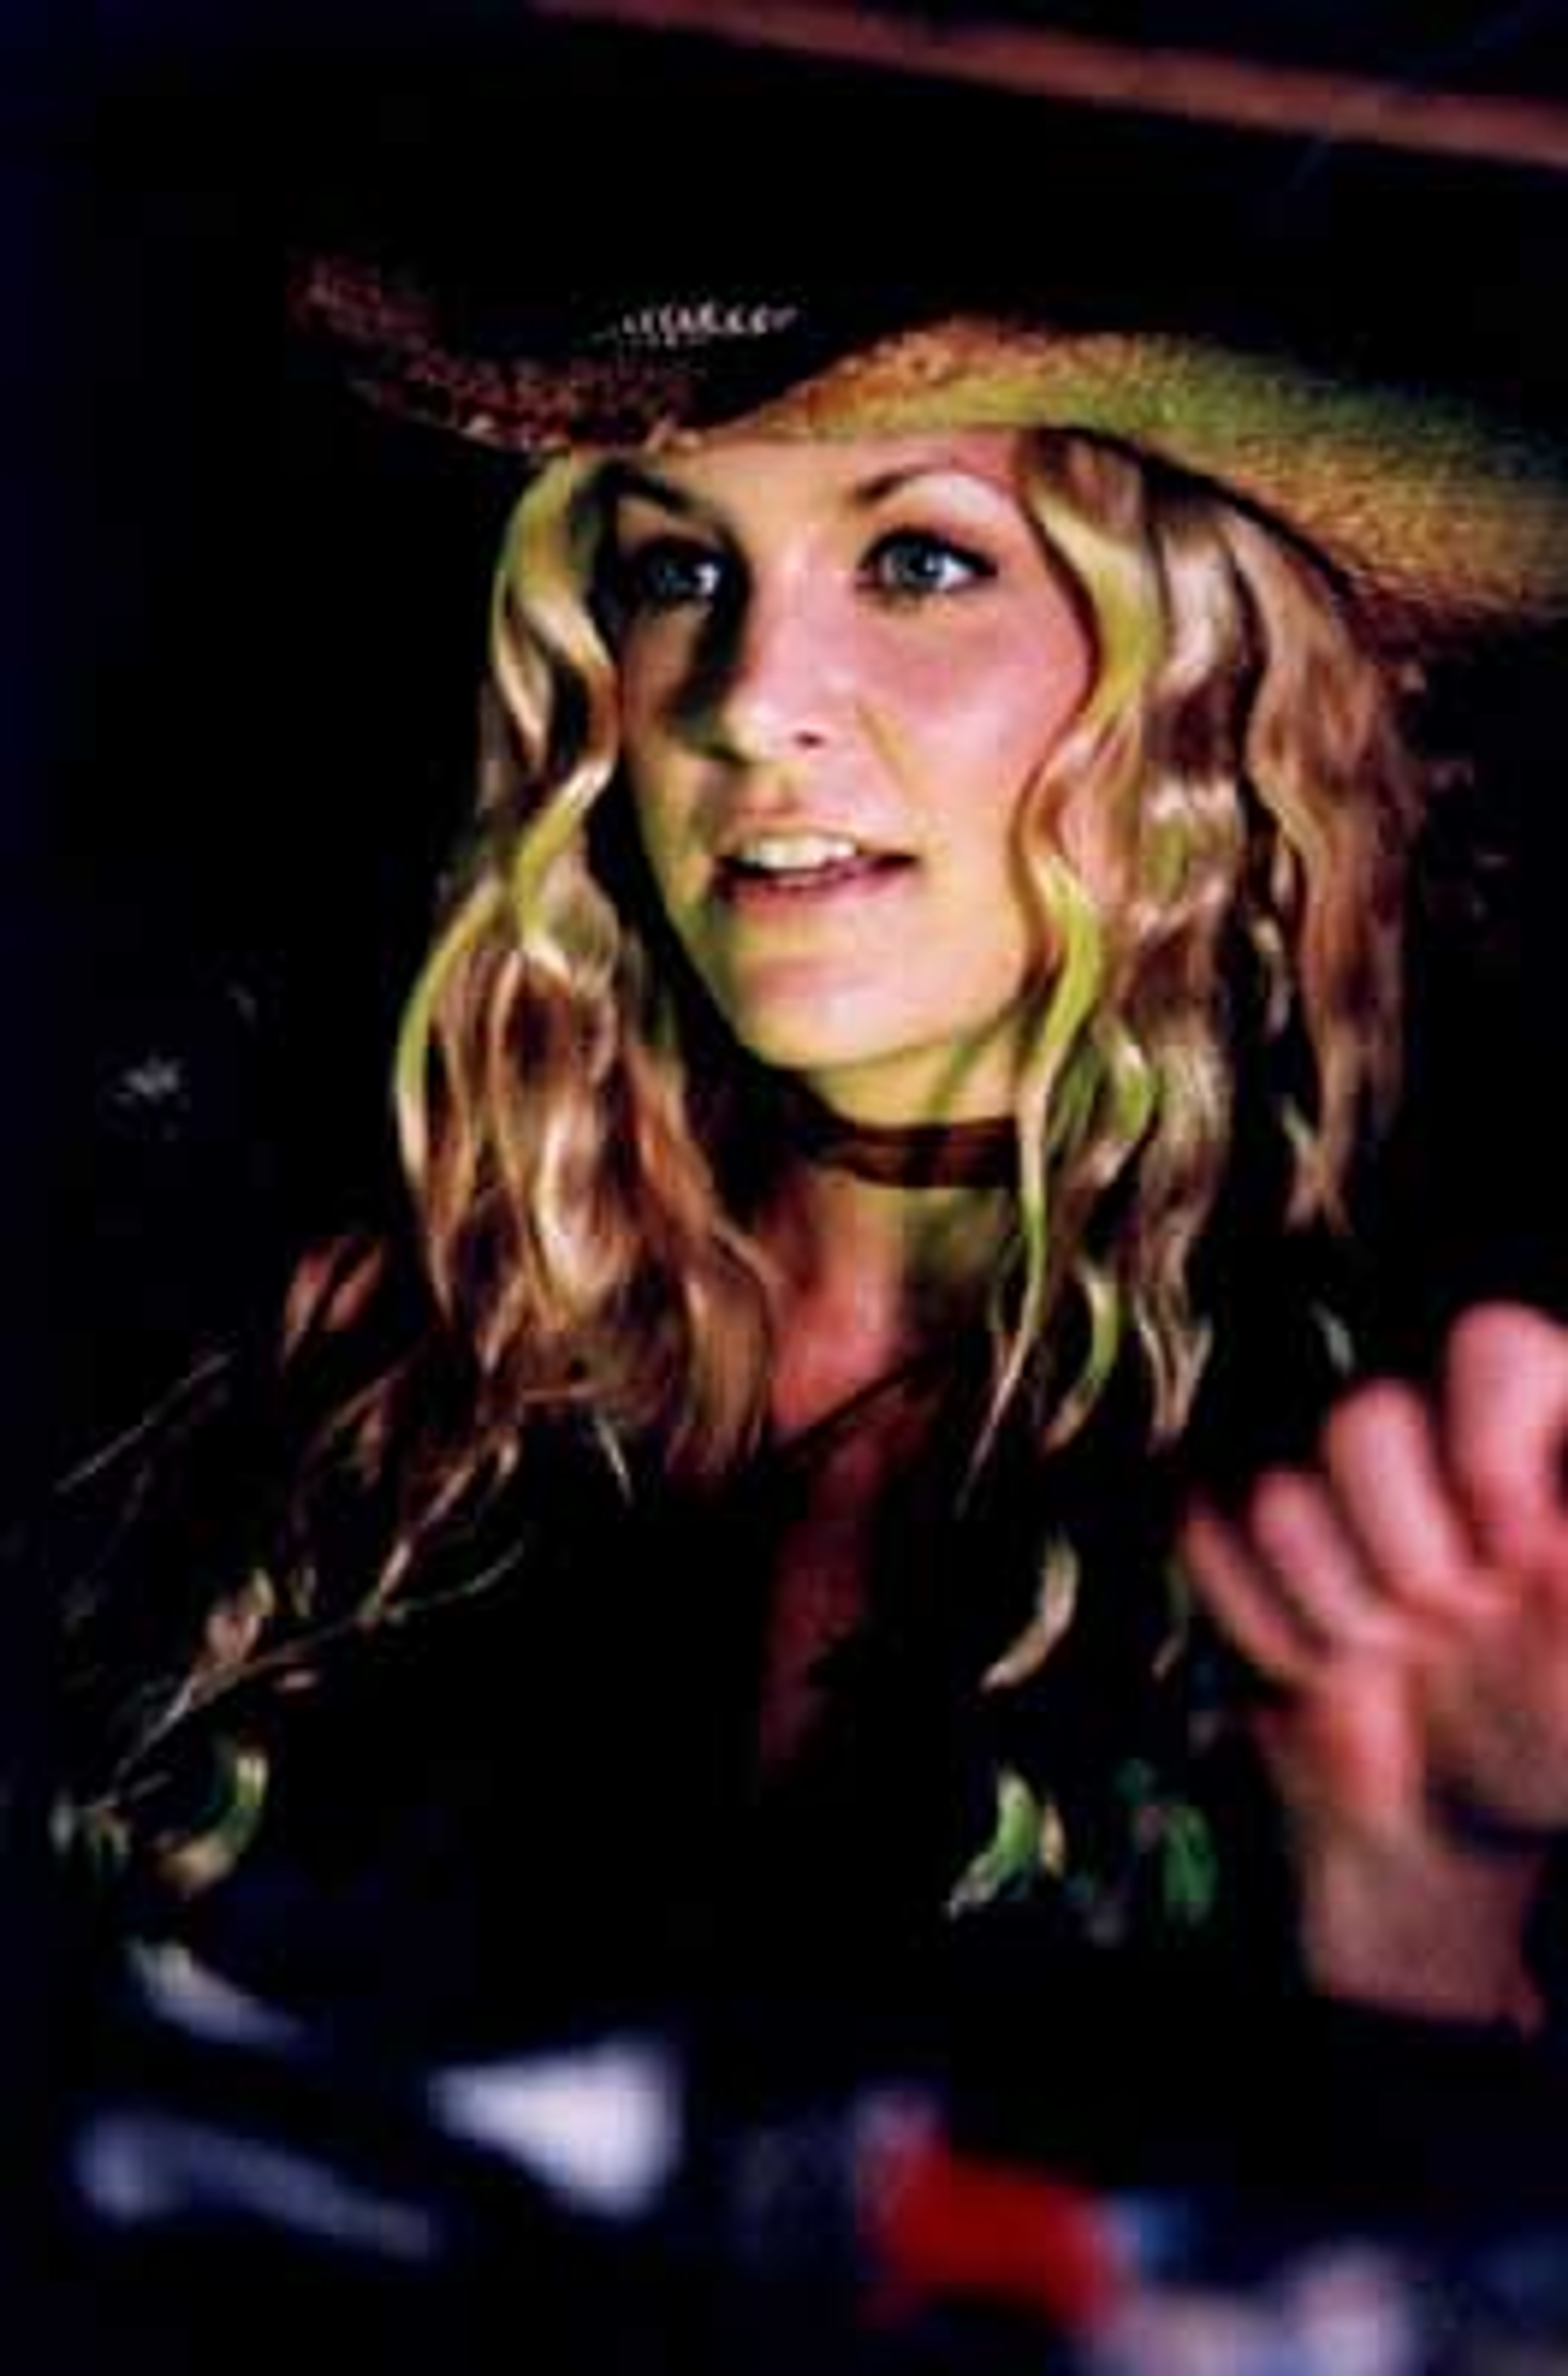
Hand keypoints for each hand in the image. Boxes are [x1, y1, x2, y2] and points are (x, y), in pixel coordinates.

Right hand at [1179, 1302, 1567, 2024]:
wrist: (1454, 1823)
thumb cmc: (1552, 1730)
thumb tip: (1545, 1558)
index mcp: (1533, 1433)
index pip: (1494, 1347)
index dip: (1490, 1445)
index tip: (1515, 1557)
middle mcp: (1428, 1437)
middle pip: (1365, 1418)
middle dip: (1404, 1552)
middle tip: (1452, 1625)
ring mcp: (1327, 1486)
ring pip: (1279, 1493)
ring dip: (1337, 1607)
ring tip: (1392, 1658)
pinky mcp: (1242, 1535)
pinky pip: (1208, 1540)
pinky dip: (1268, 1626)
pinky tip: (1327, 1668)